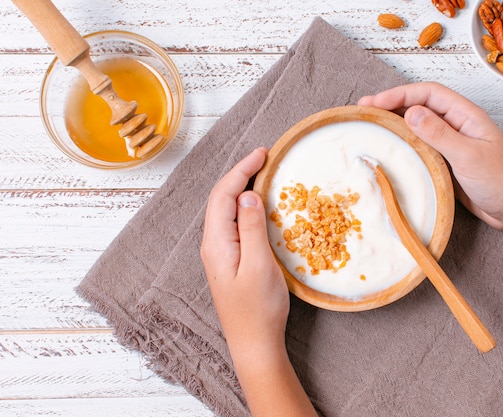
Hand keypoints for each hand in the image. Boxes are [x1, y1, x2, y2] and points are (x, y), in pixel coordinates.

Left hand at [201, 147, 288, 358]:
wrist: (253, 343)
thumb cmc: (258, 308)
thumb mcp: (259, 265)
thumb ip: (251, 227)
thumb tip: (248, 194)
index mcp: (216, 242)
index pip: (224, 194)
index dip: (242, 169)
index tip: (263, 153)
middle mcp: (213, 244)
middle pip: (221, 198)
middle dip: (241, 174)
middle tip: (265, 157)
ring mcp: (220, 253)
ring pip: (227, 210)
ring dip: (243, 188)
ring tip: (263, 173)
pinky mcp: (229, 260)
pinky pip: (234, 223)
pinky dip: (245, 206)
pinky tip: (259, 205)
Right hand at [358, 82, 502, 235]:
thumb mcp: (469, 155)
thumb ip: (440, 134)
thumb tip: (411, 112)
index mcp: (467, 115)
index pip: (429, 94)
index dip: (400, 94)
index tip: (374, 103)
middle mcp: (458, 125)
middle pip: (420, 106)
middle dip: (392, 105)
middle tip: (364, 112)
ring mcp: (452, 144)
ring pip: (418, 126)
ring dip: (396, 124)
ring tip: (372, 126)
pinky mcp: (448, 162)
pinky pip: (421, 147)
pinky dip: (404, 145)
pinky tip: (391, 149)